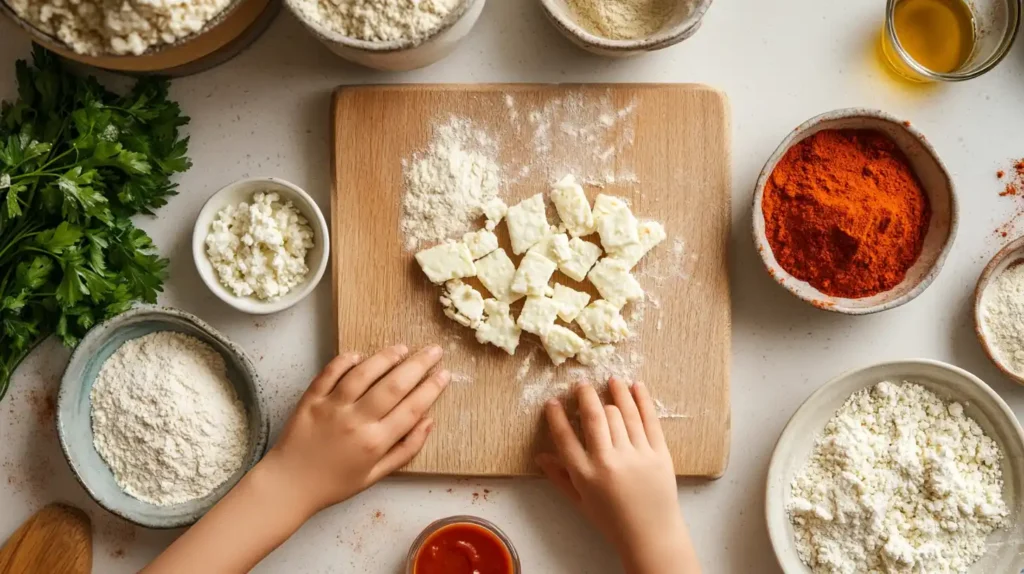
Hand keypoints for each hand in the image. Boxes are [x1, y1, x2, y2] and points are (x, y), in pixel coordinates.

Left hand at [262, 344, 449, 514]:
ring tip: (403, 348)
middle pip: (394, 385)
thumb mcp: (376, 475)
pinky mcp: (312, 398)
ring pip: (364, 373)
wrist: (289, 485)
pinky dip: (347, 360)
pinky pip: (331, 372)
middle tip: (434, 350)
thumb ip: (405, 449)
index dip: (432, 388)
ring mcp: (332, 407)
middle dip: (419, 365)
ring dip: (387, 357)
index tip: (445, 374)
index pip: (412, 408)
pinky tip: (361, 355)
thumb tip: (429, 422)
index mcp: (375, 443)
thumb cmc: (334, 483)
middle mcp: (356, 421)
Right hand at [537, 378, 699, 573]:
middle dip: (586, 396)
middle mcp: (609, 462)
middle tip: (581, 386)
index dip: (556, 415)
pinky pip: (649, 420)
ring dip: (615, 392)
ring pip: (622, 414)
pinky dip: (642, 400)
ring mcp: (636, 456)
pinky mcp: (658, 454)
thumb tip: (540, 457)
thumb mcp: (580, 502)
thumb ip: (560, 477)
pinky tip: (635, 386)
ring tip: (610, 380)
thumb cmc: (612, 520)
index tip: (552, 402)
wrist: (651, 535)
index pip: (565, 436)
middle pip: (595, 417)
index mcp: (586, 474)